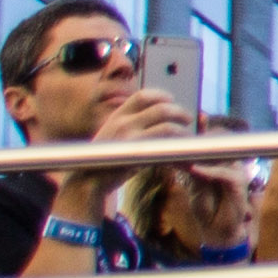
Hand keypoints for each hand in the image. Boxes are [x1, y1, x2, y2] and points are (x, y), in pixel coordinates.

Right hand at [56, 86, 186, 214]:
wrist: (89, 181)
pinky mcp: (137, 155)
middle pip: (161, 109)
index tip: (172, 100)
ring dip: (183, 132)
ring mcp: (130, 139)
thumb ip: (131, 124)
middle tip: (187, 119)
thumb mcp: (113, 134)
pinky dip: (180, 149)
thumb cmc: (106, 159)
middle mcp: (123, 123)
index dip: (162, 96)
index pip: (143, 96)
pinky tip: (184, 155)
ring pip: (168, 127)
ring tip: (188, 139)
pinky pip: (166, 147)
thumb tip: (160, 116)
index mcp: (117, 116)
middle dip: (180, 112)